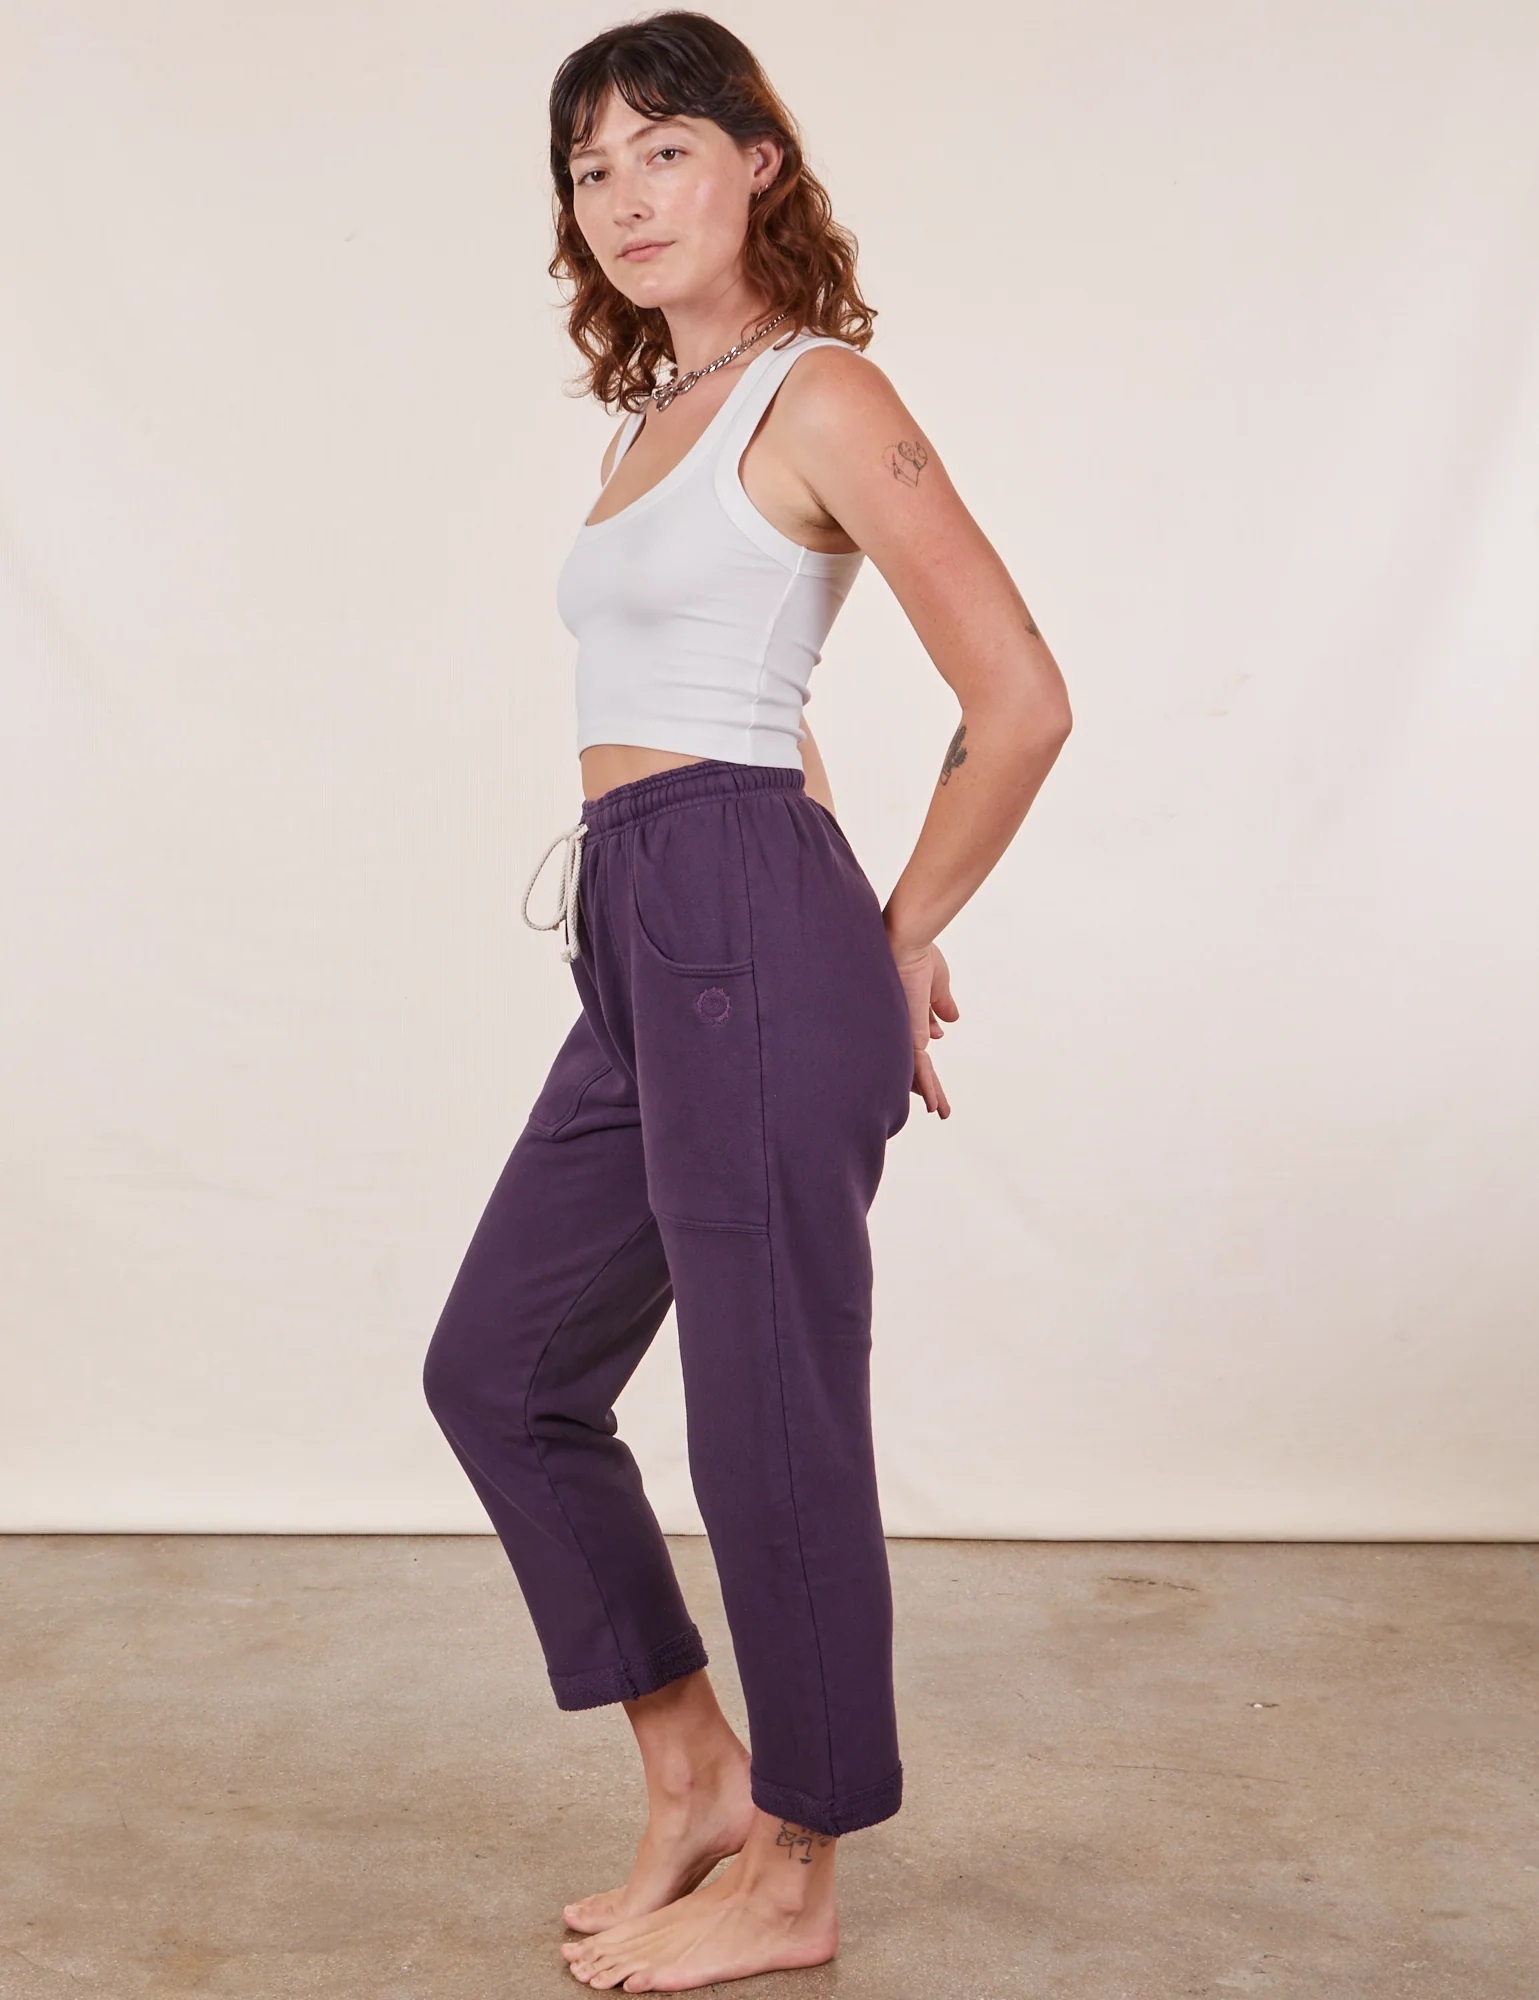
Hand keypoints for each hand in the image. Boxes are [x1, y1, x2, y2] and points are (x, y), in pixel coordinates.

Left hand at [885, 932, 957, 1117]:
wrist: (904, 943)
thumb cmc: (916, 952)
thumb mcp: (936, 982)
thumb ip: (942, 1003)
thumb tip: (951, 1021)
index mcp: (908, 1012)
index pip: (918, 1039)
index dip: (926, 1042)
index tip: (940, 1039)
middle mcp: (902, 1027)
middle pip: (914, 1061)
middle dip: (925, 1081)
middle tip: (933, 1102)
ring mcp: (903, 1033)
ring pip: (916, 1071)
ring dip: (929, 1091)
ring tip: (937, 1111)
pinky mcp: (909, 1036)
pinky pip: (919, 1068)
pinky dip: (928, 1088)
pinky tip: (933, 1105)